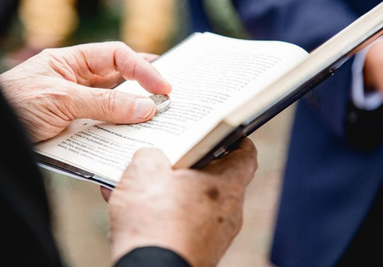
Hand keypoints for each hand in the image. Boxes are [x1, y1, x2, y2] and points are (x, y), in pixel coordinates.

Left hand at [0, 42, 171, 141]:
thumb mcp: (60, 99)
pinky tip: (129, 140)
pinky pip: (103, 129)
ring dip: (134, 114)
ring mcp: (77, 106)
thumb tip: (145, 107)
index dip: (143, 68)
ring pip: (114, 106)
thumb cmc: (13, 104)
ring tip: (156, 121)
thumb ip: (103, 104)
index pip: (116, 56)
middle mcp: (77, 82)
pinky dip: (117, 134)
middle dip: (145, 86)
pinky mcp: (74, 130)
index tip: (162, 86)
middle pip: (120, 79)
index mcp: (72, 62)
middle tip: (170, 97)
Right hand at [102, 139, 257, 266]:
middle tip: (169, 157)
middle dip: (191, 167)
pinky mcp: (198, 251)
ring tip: (142, 187)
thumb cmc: (154, 223)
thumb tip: (151, 157)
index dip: (235, 139)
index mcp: (225, 185)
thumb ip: (150, 154)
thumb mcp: (144, 171)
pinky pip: (184, 225)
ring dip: (173, 193)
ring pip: (196, 203)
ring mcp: (215, 236)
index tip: (223, 132)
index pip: (245, 154)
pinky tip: (137, 214)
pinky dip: (166, 216)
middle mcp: (228, 211)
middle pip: (216, 178)